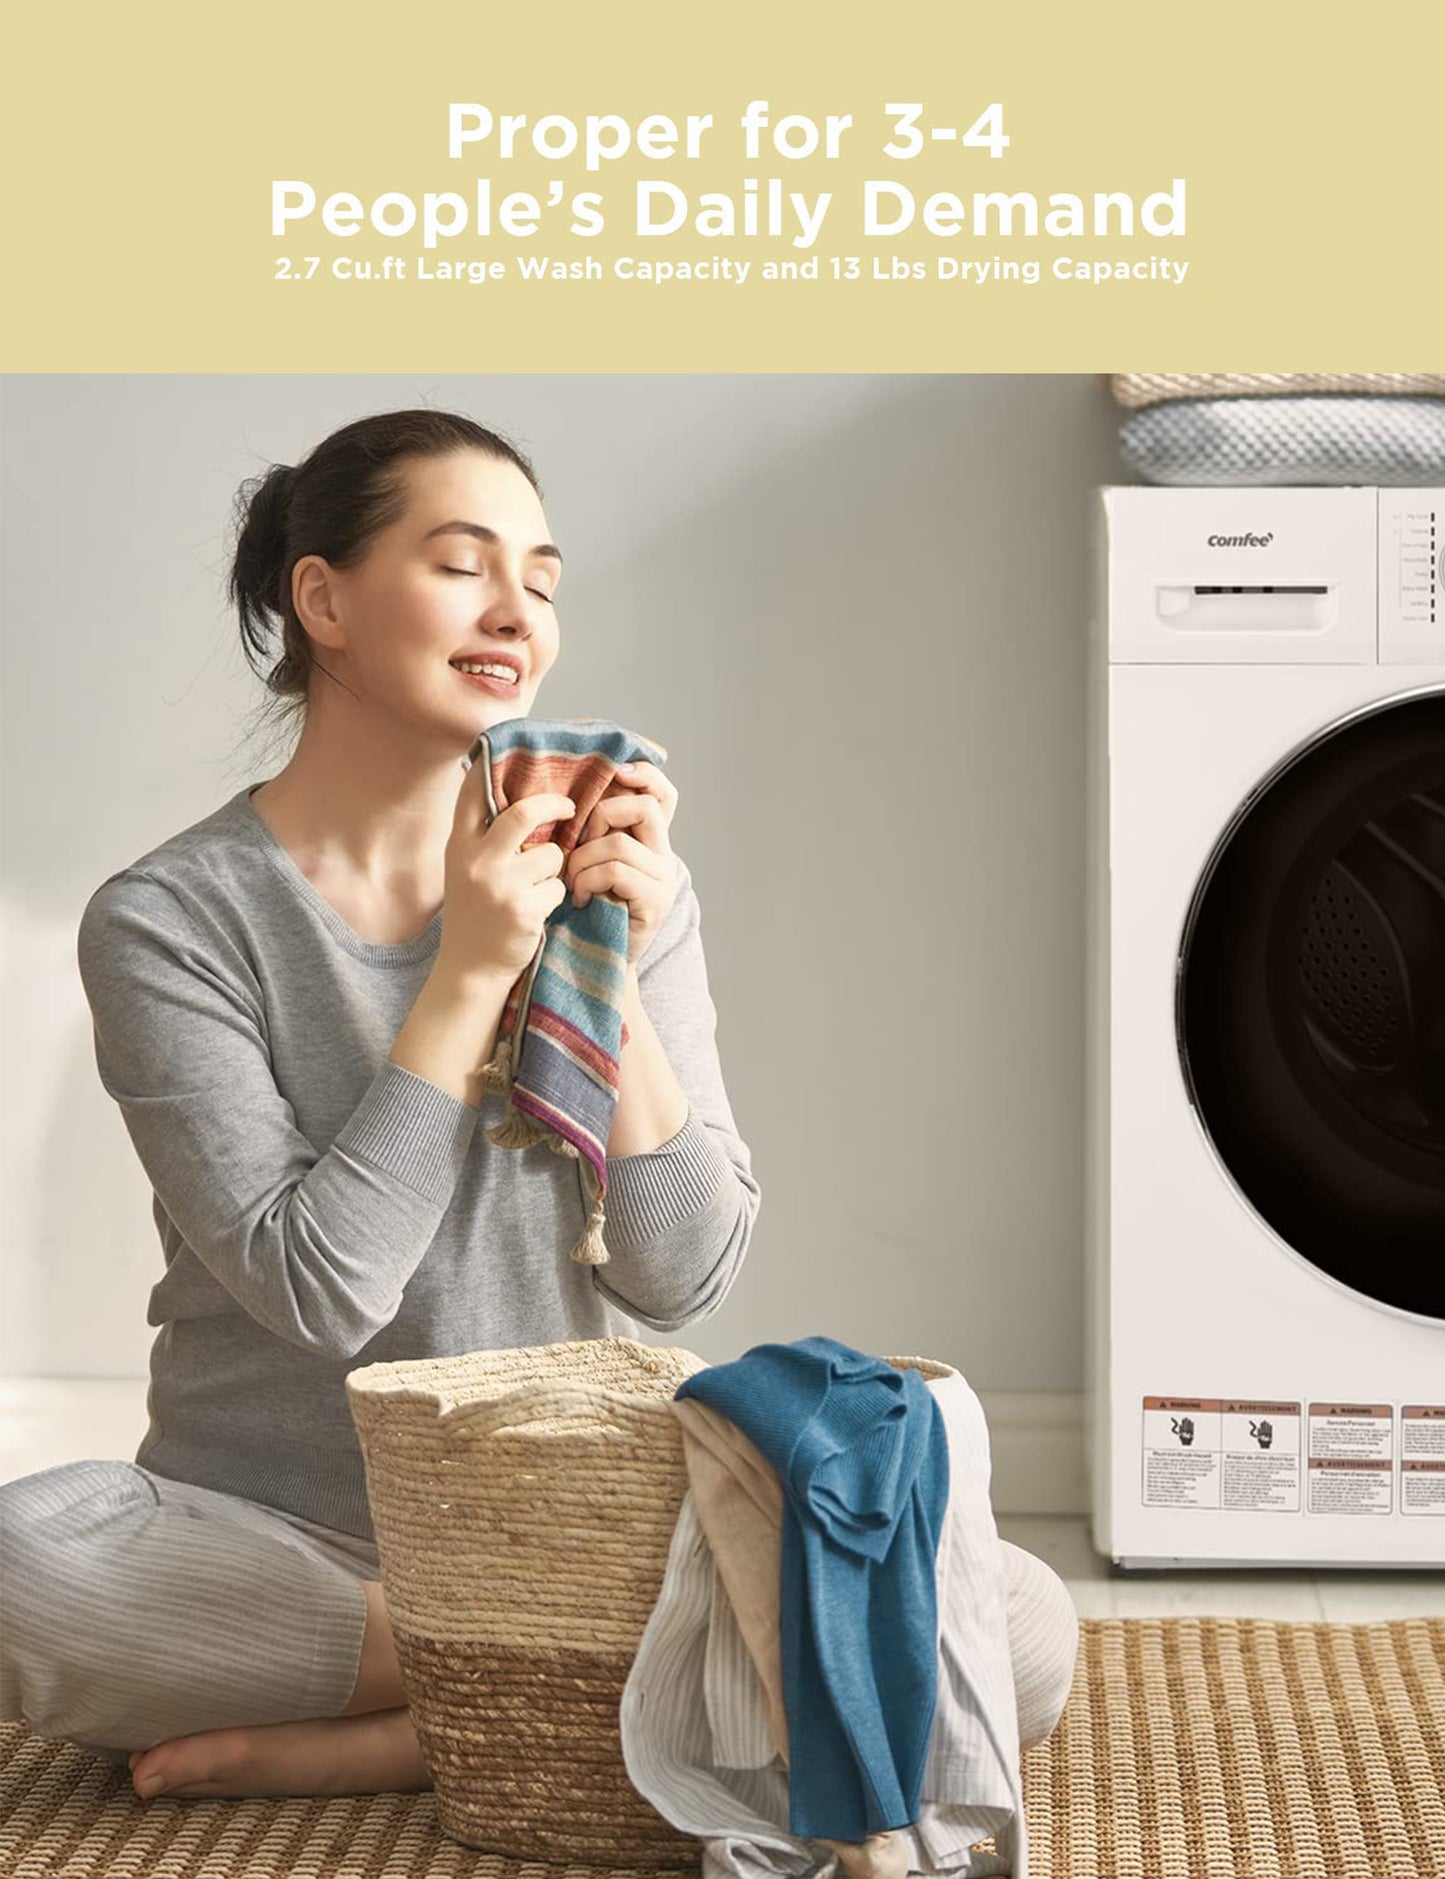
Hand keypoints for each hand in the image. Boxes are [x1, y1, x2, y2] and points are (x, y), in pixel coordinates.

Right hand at [436, 764, 574, 988]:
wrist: (470, 970)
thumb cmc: (476, 916)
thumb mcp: (466, 870)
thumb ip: (485, 837)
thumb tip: (516, 796)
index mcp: (459, 846)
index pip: (474, 792)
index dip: (495, 767)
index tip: (520, 755)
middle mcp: (475, 861)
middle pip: (526, 812)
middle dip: (555, 805)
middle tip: (570, 806)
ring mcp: (499, 885)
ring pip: (552, 855)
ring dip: (556, 870)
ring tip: (539, 889)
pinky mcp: (523, 910)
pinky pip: (559, 887)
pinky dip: (557, 898)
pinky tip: (539, 913)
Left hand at [564, 760, 679, 966]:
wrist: (591, 963)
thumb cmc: (579, 910)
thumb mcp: (583, 862)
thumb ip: (587, 831)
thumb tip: (562, 792)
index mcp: (648, 841)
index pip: (663, 794)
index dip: (646, 775)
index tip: (618, 771)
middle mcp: (663, 856)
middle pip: (645, 807)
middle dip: (603, 817)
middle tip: (580, 844)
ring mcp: (663, 879)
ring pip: (619, 843)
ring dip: (583, 860)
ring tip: (572, 883)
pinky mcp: (656, 901)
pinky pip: (617, 871)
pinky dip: (589, 880)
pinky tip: (581, 899)